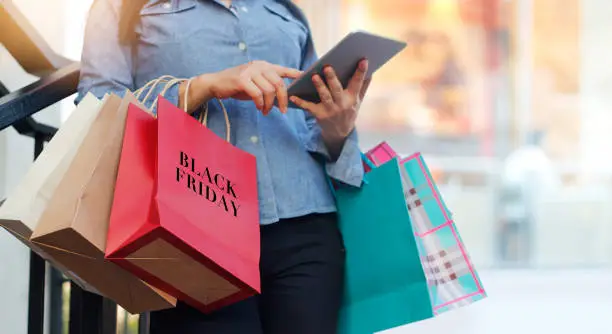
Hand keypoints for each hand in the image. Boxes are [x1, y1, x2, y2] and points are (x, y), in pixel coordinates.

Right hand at [181, 61, 301, 114]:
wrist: (216, 84)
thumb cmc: (238, 86)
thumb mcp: (256, 85)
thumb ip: (269, 87)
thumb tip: (284, 99)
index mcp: (264, 66)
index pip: (283, 69)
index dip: (295, 74)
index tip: (305, 78)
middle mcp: (259, 66)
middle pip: (279, 83)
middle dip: (283, 99)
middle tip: (283, 111)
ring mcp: (250, 71)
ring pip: (269, 90)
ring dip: (269, 104)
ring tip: (265, 111)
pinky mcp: (242, 79)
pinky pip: (257, 94)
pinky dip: (260, 103)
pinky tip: (259, 108)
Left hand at [290, 59, 370, 155]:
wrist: (340, 133)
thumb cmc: (349, 111)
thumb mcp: (358, 100)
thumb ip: (363, 86)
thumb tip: (371, 71)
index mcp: (352, 98)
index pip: (358, 83)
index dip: (361, 72)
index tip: (363, 60)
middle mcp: (342, 104)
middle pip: (337, 89)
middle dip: (332, 78)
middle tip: (327, 67)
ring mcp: (331, 110)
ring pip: (324, 97)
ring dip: (319, 86)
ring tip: (314, 76)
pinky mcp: (320, 115)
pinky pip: (309, 108)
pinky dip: (300, 102)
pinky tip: (293, 96)